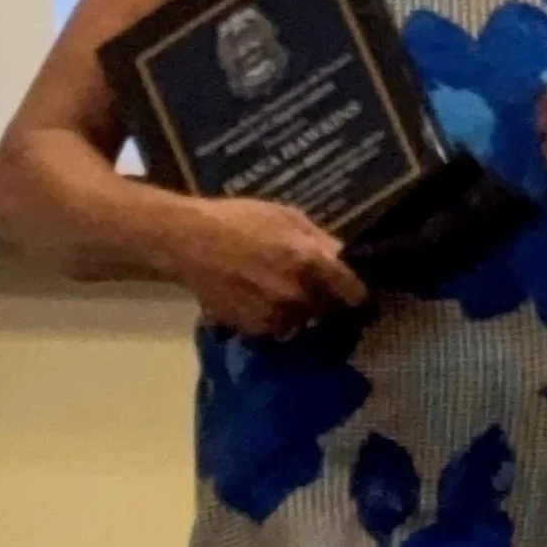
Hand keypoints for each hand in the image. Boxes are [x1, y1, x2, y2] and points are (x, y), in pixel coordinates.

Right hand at [160, 198, 368, 337]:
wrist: (189, 242)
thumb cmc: (239, 220)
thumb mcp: (286, 216)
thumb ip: (319, 239)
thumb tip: (343, 256)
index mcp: (310, 262)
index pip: (353, 290)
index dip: (358, 291)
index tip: (357, 292)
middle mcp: (297, 295)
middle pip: (328, 308)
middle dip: (325, 299)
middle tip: (311, 285)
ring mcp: (275, 316)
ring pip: (303, 320)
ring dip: (300, 310)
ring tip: (279, 290)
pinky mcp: (253, 329)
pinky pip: (277, 328)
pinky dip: (275, 318)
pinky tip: (259, 298)